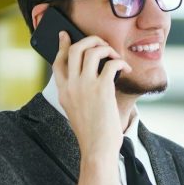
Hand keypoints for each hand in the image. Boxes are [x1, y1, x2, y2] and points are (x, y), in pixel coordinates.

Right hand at [53, 31, 130, 159]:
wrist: (97, 148)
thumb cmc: (92, 133)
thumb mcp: (77, 111)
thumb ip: (78, 93)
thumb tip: (94, 74)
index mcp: (63, 92)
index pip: (58, 62)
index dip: (62, 46)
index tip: (65, 35)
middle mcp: (71, 86)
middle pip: (75, 49)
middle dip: (90, 41)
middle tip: (101, 45)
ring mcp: (85, 86)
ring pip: (92, 51)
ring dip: (107, 49)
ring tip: (115, 57)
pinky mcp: (101, 89)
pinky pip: (111, 64)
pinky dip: (120, 62)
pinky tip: (126, 68)